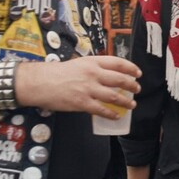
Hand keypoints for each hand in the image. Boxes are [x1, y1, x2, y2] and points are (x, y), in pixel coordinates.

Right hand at [18, 55, 140, 117]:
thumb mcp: (78, 63)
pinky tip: (116, 115)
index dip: (131, 68)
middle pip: (120, 79)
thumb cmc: (56, 73)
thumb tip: (107, 74)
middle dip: (132, 85)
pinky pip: (102, 110)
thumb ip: (93, 68)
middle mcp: (93, 74)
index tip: (137, 73)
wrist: (40, 82)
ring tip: (132, 105)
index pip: (118, 63)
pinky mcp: (82, 103)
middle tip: (137, 89)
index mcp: (92, 62)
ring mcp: (88, 89)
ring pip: (114, 96)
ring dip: (126, 101)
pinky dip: (111, 114)